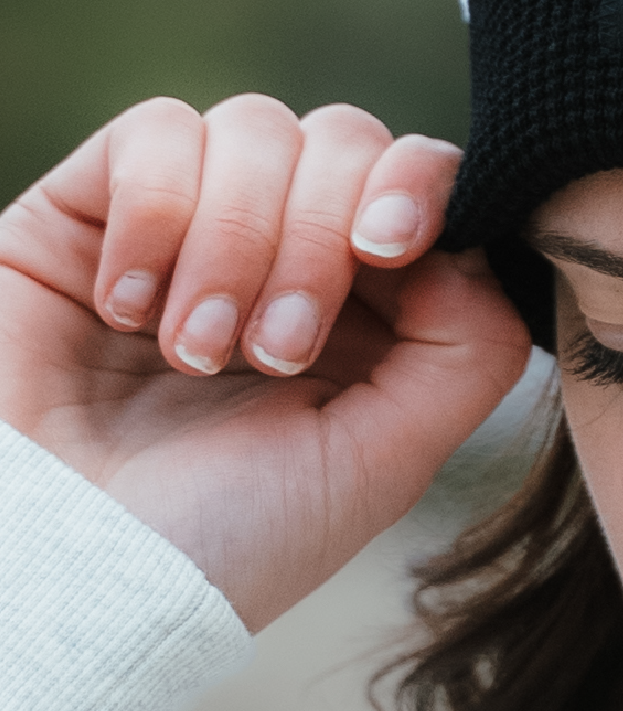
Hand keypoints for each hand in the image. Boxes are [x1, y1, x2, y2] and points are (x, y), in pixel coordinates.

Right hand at [0, 95, 532, 630]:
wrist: (56, 583)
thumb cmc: (221, 540)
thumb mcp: (383, 460)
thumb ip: (469, 349)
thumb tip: (478, 244)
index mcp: (369, 303)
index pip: (425, 178)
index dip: (420, 187)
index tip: (391, 245)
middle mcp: (285, 248)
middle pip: (350, 140)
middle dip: (321, 236)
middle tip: (274, 349)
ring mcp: (189, 222)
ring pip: (259, 127)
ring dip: (237, 241)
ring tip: (195, 354)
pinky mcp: (88, 210)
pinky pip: (156, 131)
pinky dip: (156, 213)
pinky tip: (125, 310)